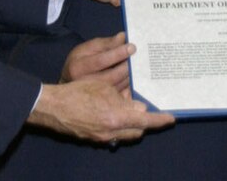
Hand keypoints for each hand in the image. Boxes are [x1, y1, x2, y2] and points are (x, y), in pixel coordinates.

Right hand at [28, 79, 174, 142]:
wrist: (55, 107)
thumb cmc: (79, 91)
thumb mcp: (105, 88)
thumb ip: (125, 98)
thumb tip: (139, 106)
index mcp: (117, 117)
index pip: (146, 120)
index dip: (160, 120)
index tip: (171, 118)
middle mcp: (113, 131)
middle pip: (138, 130)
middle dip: (146, 122)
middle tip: (150, 110)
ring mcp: (103, 138)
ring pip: (127, 134)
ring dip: (133, 124)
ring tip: (133, 110)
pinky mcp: (94, 139)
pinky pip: (114, 135)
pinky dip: (119, 126)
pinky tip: (114, 115)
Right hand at [61, 32, 132, 91]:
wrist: (71, 79)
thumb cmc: (81, 60)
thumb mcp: (89, 47)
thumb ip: (106, 43)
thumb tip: (123, 37)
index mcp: (78, 67)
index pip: (101, 60)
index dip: (118, 53)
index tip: (132, 47)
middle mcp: (84, 84)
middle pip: (111, 76)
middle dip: (127, 66)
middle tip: (138, 57)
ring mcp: (93, 95)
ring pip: (117, 86)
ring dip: (129, 76)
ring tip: (137, 65)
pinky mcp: (102, 102)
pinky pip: (120, 96)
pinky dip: (128, 85)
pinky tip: (133, 76)